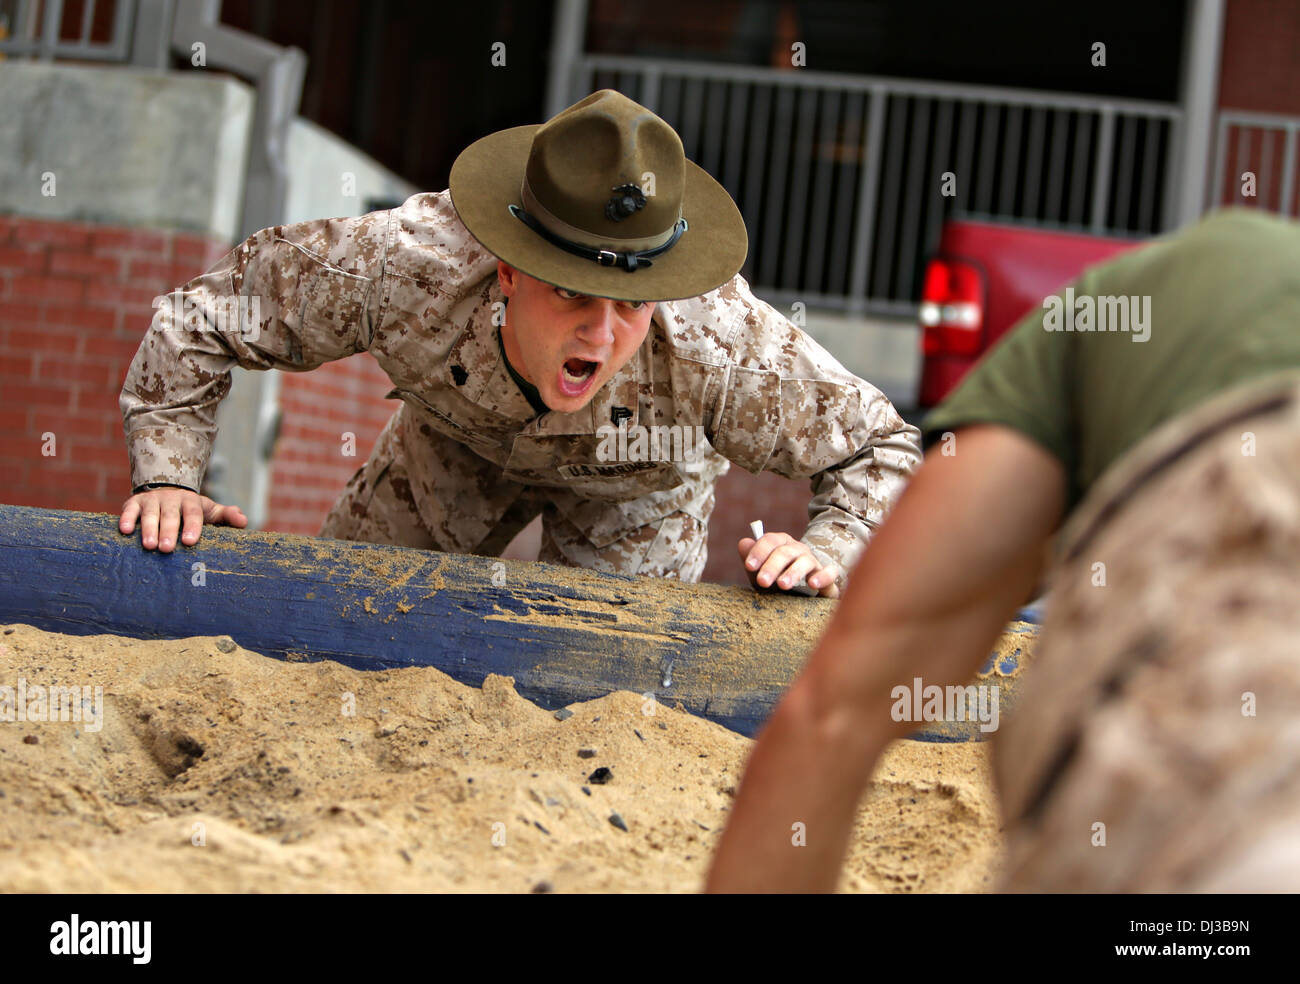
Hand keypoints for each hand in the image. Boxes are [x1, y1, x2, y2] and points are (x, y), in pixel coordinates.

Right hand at [119, 487, 247, 551]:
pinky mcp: (134, 503)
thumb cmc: (191, 509)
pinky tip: (124, 531)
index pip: (193, 514)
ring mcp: (151, 500)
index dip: (192, 526)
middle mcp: (170, 499)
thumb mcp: (209, 510)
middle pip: (170, 515)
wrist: (166, 491)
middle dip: (168, 531)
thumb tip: (243, 521)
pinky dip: (126, 519)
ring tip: (149, 545)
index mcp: (191, 502)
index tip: (190, 541)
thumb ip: (226, 515)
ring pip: (150, 514)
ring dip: (148, 529)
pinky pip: (129, 510)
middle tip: (167, 549)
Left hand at [737, 531, 839, 597]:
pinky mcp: (828, 578)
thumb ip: (751, 560)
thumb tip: (743, 543)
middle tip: (762, 581)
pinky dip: (822, 576)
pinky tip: (812, 584)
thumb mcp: (761, 573)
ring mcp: (814, 563)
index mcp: (781, 545)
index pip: (770, 540)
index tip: (750, 566)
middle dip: (772, 566)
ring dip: (793, 572)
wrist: (803, 595)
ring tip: (782, 585)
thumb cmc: (777, 581)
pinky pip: (830, 572)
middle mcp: (798, 550)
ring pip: (805, 561)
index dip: (759, 551)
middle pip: (785, 552)